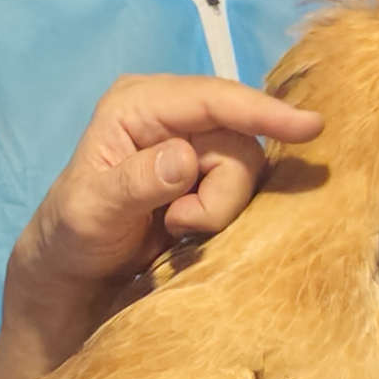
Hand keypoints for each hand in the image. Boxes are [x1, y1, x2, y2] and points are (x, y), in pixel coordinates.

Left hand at [0, 74, 324, 378]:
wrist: (73, 279)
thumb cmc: (69, 238)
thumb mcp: (90, 212)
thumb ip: (135, 183)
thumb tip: (184, 158)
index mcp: (138, 104)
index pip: (211, 99)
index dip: (261, 111)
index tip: (308, 126)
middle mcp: (173, 117)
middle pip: (239, 142)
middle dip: (221, 193)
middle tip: (178, 226)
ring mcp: (196, 148)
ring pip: (246, 173)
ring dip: (218, 211)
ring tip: (175, 231)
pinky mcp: (210, 179)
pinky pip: (244, 193)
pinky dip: (221, 218)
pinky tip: (187, 232)